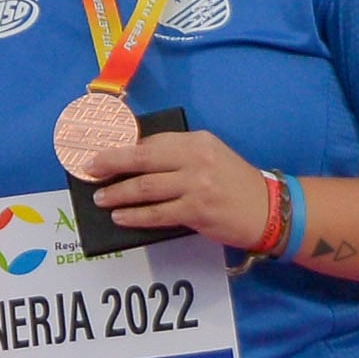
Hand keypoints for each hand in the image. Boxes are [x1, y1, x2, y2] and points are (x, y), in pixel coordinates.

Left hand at [93, 129, 275, 245]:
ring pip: (146, 188)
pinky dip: (135, 216)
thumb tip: (136, 160)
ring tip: (101, 199)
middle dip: (111, 163)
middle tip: (90, 170)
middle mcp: (196, 158)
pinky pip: (157, 214)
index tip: (100, 151)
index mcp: (197, 140)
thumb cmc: (234, 183)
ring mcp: (196, 185)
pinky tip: (121, 217)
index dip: (122, 146)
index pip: (152, 140)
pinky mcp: (197, 211)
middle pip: (142, 158)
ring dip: (118, 194)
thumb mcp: (211, 156)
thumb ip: (179, 156)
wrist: (268, 209)